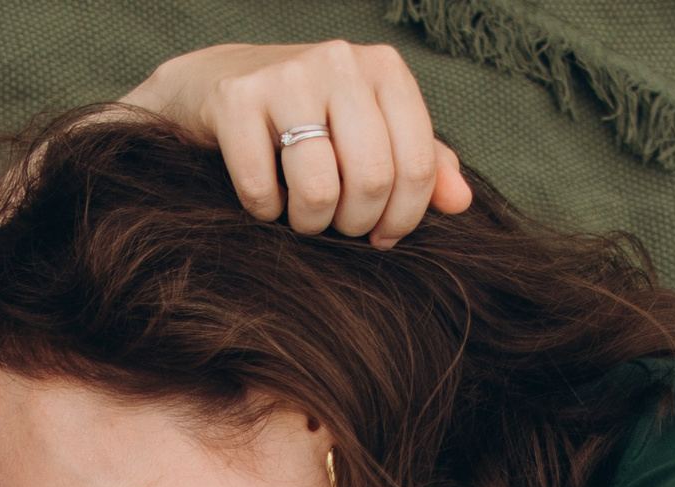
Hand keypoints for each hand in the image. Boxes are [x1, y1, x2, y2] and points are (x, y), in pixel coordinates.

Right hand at [124, 41, 472, 242]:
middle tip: (337, 226)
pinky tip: (264, 198)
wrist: (214, 82)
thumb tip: (460, 203)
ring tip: (301, 216)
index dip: (403, 218)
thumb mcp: (367, 130)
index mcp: (383, 69)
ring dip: (309, 223)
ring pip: (319, 188)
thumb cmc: (304, 114)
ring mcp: (287, 77)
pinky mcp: (236, 101)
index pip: (417, 164)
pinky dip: (263, 211)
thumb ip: (418, 162)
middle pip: (372, 179)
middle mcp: (340, 63)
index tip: (380, 235)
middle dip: (354, 224)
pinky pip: (261, 189)